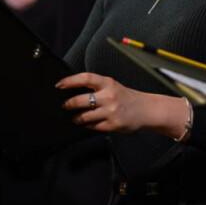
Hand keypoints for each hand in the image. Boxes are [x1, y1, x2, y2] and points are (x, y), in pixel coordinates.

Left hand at [57, 72, 187, 137]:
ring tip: (75, 118)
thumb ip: (97, 88)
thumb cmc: (127, 97)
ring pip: (85, 116)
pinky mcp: (113, 124)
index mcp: (108, 83)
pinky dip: (88, 125)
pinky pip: (93, 126)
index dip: (70, 81)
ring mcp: (111, 111)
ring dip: (77, 118)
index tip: (59, 85)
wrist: (146, 110)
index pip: (86, 78)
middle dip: (69, 104)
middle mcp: (109, 96)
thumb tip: (73, 91)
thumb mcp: (113, 86)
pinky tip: (88, 123)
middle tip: (64, 105)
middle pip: (81, 100)